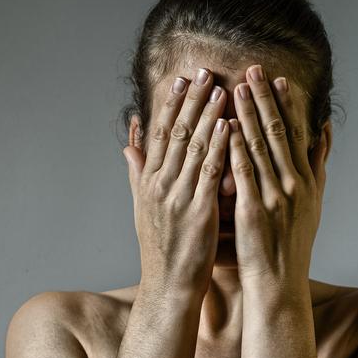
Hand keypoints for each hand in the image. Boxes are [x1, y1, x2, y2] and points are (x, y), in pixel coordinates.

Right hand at [123, 68, 228, 294]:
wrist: (169, 285)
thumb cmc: (160, 246)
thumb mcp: (142, 206)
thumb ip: (137, 172)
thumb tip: (128, 144)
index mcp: (148, 180)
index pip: (160, 133)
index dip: (172, 104)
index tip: (182, 79)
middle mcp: (160, 184)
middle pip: (176, 133)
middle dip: (192, 100)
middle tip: (205, 72)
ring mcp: (177, 196)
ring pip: (193, 147)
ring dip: (208, 116)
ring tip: (222, 90)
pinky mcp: (197, 211)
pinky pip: (209, 172)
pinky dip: (218, 147)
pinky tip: (229, 127)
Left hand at [229, 65, 327, 288]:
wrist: (281, 281)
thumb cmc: (295, 242)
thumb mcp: (316, 200)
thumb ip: (319, 163)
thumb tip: (325, 129)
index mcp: (308, 179)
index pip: (298, 132)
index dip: (287, 104)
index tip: (278, 79)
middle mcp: (295, 183)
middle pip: (279, 131)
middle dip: (265, 98)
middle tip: (254, 69)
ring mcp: (274, 195)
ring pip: (259, 145)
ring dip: (248, 114)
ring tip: (236, 87)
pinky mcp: (252, 209)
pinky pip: (242, 171)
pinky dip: (234, 146)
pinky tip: (225, 126)